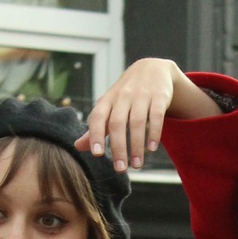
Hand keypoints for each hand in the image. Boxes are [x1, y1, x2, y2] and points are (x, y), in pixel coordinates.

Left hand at [75, 58, 218, 171]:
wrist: (151, 69)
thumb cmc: (126, 95)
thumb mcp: (109, 107)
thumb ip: (96, 128)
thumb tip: (77, 147)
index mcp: (107, 100)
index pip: (98, 117)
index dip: (95, 135)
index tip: (97, 154)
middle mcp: (122, 96)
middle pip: (117, 123)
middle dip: (118, 147)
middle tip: (121, 169)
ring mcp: (141, 94)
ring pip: (137, 122)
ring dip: (137, 146)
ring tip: (137, 165)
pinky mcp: (159, 96)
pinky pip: (156, 115)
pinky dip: (154, 132)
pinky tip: (152, 148)